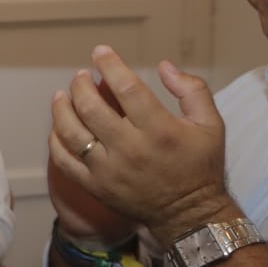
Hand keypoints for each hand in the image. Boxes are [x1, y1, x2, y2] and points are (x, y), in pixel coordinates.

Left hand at [49, 45, 232, 245]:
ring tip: (62, 95)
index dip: (110, 65)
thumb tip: (164, 66)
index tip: (100, 52)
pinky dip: (56, 140)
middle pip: (91, 107)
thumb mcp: (211, 124)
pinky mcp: (96, 187)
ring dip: (61, 108)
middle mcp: (131, 149)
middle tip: (81, 76)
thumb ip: (192, 90)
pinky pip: (65, 161)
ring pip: (71, 133)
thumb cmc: (200, 166)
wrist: (189, 214)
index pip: (126, 88)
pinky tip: (59, 126)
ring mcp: (109, 170)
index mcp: (160, 130)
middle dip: (81, 85)